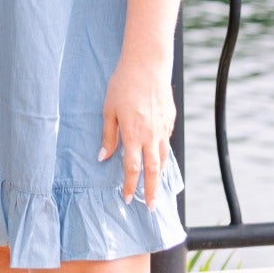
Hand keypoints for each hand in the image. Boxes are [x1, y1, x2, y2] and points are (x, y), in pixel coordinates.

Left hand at [99, 55, 175, 208]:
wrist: (147, 65)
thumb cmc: (123, 84)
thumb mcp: (109, 109)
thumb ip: (108, 135)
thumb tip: (103, 157)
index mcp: (133, 134)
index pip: (132, 168)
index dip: (130, 185)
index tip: (127, 198)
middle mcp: (150, 136)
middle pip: (153, 170)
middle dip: (151, 191)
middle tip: (151, 207)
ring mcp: (163, 128)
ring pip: (163, 158)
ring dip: (160, 175)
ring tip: (156, 187)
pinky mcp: (170, 120)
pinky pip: (167, 142)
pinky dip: (164, 154)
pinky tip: (160, 157)